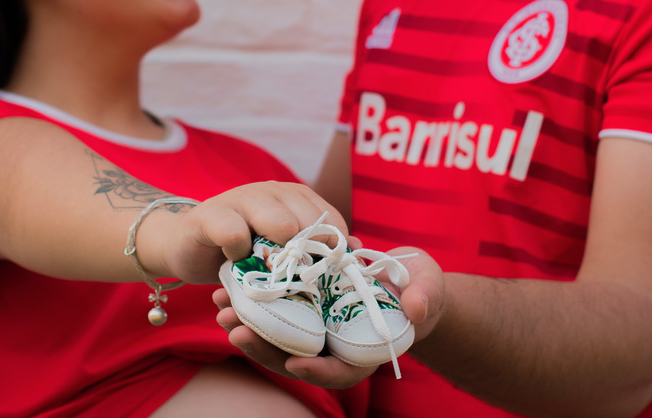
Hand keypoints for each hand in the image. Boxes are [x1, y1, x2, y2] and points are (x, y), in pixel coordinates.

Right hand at [139, 182, 345, 284]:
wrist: (186, 245)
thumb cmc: (241, 251)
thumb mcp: (280, 251)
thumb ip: (313, 249)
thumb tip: (357, 249)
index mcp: (295, 197)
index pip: (331, 223)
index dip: (332, 254)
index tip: (324, 279)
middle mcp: (272, 192)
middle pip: (309, 223)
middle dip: (307, 258)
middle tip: (295, 281)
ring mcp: (241, 199)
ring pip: (278, 222)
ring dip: (277, 256)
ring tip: (266, 271)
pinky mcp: (211, 215)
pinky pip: (235, 233)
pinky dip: (239, 253)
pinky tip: (234, 260)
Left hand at [211, 242, 446, 386]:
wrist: (408, 280)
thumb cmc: (423, 287)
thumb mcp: (429, 288)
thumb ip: (425, 298)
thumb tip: (417, 311)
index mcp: (366, 351)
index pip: (341, 372)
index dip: (319, 372)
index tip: (296, 364)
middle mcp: (337, 347)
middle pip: (298, 359)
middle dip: (265, 348)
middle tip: (236, 331)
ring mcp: (319, 331)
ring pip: (279, 340)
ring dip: (249, 328)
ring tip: (221, 310)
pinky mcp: (306, 312)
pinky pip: (276, 316)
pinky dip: (253, 307)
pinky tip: (229, 291)